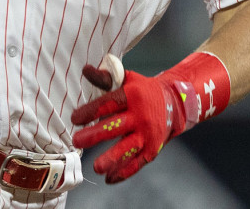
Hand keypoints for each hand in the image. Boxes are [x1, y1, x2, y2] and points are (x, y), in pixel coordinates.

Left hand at [71, 60, 188, 183]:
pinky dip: (124, 172)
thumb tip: (86, 70)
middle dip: (95, 135)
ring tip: (96, 167)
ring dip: (112, 159)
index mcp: (133, 95)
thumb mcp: (127, 79)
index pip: (109, 103)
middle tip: (77, 141)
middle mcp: (141, 115)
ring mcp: (148, 134)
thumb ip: (105, 78)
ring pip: (128, 148)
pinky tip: (109, 179)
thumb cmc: (142, 91)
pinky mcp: (153, 149)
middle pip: (116, 126)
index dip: (91, 111)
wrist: (176, 104)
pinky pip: (138, 163)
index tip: (74, 119)